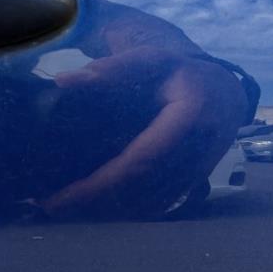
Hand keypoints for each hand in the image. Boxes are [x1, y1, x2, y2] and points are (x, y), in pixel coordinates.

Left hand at [38, 46, 246, 216]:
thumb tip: (63, 82)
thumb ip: (110, 70)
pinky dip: (128, 210)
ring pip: (151, 205)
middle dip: (96, 204)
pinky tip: (99, 205)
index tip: (59, 197)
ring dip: (110, 211)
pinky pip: (159, 205)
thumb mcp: (149, 60)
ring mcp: (201, 172)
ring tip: (69, 206)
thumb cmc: (180, 71)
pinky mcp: (194, 184)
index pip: (140, 162)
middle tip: (51, 205)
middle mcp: (202, 150)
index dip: (99, 185)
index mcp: (191, 118)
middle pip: (143, 192)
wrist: (221, 90)